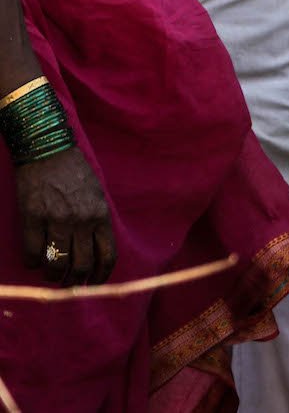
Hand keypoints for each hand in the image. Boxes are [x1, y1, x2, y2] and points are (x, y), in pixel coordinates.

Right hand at [14, 148, 116, 285]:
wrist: (49, 152)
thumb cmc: (75, 173)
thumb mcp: (97, 195)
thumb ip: (98, 221)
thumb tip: (95, 250)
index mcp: (101, 215)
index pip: (107, 255)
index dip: (102, 275)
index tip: (95, 283)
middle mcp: (82, 221)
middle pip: (82, 265)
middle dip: (76, 281)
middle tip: (70, 284)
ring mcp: (56, 220)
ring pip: (57, 263)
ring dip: (53, 276)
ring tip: (51, 276)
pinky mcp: (32, 217)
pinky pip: (33, 252)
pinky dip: (33, 262)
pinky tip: (33, 262)